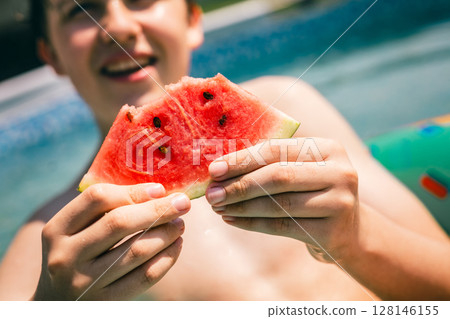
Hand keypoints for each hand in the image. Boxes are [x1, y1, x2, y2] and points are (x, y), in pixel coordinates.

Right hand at [33, 183, 189, 299]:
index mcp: (57, 229)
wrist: (56, 303)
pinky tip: (176, 246)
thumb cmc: (75, 254)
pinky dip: (166, 258)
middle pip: (119, 223)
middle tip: (183, 202)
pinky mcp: (104, 302)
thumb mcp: (74, 231)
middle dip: (157, 210)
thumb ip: (103, 210)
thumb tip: (156, 192)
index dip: (132, 191)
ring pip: (136, 250)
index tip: (159, 189)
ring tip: (180, 224)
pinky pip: (144, 277)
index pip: (97, 198)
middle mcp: (66, 255)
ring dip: (166, 234)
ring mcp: (84, 282)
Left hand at [205, 138, 358, 262]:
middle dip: (239, 185)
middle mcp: (340, 172)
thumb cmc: (312, 192)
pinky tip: (231, 219)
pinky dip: (251, 223)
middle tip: (211, 194)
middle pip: (277, 176)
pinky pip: (282, 226)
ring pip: (278, 204)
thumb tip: (219, 169)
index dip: (242, 159)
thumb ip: (268, 164)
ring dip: (241, 206)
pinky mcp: (333, 231)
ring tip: (217, 207)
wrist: (348, 230)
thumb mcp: (300, 171)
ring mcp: (340, 202)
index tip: (213, 170)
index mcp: (328, 148)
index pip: (277, 150)